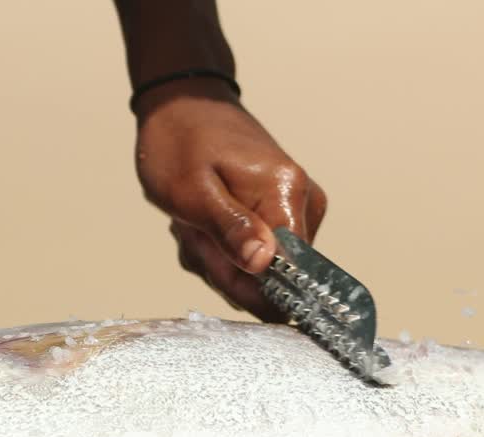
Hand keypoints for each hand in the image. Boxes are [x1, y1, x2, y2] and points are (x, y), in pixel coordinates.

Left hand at [131, 78, 327, 322]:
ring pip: (258, 271)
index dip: (246, 282)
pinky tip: (202, 226)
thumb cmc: (179, 142)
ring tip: (195, 224)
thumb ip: (229, 229)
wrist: (181, 105)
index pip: (290, 273)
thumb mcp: (191, 192)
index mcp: (287, 192)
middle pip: (272, 277)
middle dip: (224, 268)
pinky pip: (253, 257)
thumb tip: (265, 265)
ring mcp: (295, 210)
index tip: (210, 257)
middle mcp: (304, 203)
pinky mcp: (281, 215)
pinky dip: (220, 251)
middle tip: (193, 233)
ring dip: (217, 258)